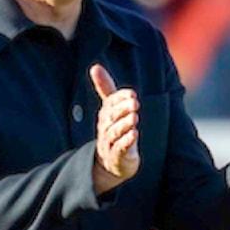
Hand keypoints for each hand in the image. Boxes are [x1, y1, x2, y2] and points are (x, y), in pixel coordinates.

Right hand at [90, 64, 139, 193]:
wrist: (110, 164)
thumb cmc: (113, 131)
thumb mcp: (111, 109)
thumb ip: (105, 88)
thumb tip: (94, 66)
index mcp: (105, 115)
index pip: (110, 104)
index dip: (120, 98)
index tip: (132, 94)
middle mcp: (105, 128)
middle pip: (111, 117)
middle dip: (123, 109)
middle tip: (135, 103)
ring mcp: (109, 143)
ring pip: (115, 133)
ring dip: (124, 125)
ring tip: (134, 117)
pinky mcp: (116, 157)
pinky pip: (119, 149)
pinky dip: (126, 142)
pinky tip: (134, 135)